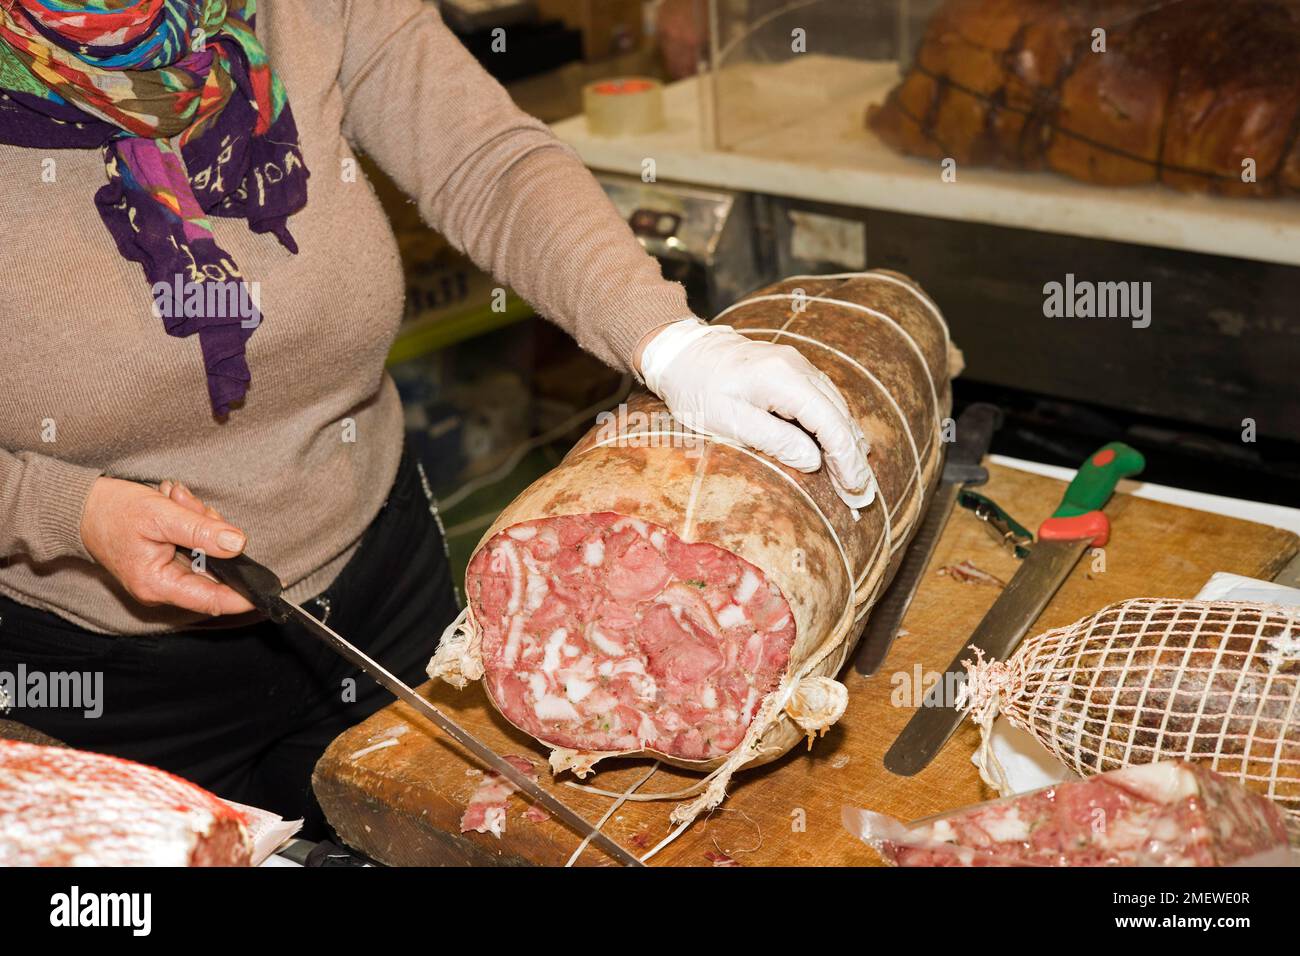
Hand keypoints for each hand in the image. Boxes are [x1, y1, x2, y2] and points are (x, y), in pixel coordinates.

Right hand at [79, 477, 255, 615]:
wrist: (79, 507)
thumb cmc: (112, 512)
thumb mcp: (161, 515)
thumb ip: (201, 530)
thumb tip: (238, 544)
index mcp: (159, 585)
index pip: (213, 600)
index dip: (245, 594)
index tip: (273, 586)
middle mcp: (164, 587)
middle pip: (214, 570)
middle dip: (213, 534)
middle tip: (192, 506)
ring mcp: (166, 575)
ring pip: (208, 553)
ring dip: (201, 522)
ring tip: (177, 501)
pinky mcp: (168, 562)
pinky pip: (196, 546)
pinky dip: (193, 523)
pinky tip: (178, 506)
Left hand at [635, 320, 871, 498]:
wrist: (681, 352)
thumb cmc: (697, 389)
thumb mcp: (728, 420)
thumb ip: (773, 439)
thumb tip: (813, 460)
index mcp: (783, 379)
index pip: (830, 423)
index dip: (846, 458)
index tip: (855, 486)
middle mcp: (798, 366)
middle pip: (839, 415)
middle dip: (852, 455)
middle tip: (860, 491)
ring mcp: (797, 364)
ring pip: (835, 406)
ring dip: (846, 441)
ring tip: (853, 475)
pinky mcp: (791, 368)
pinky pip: (823, 398)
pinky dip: (834, 424)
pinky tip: (838, 444)